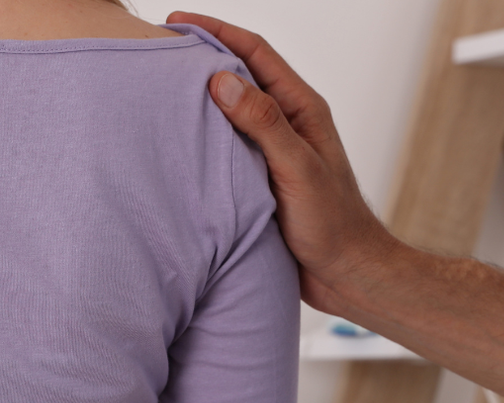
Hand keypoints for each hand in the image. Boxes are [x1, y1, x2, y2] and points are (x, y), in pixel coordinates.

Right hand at [169, 11, 398, 313]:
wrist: (345, 276)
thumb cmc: (333, 226)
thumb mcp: (298, 169)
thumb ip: (263, 124)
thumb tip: (221, 80)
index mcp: (302, 109)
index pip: (255, 53)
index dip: (216, 31)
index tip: (175, 23)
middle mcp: (286, 123)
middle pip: (239, 75)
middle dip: (201, 56)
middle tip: (157, 50)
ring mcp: (271, 151)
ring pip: (229, 111)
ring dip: (198, 96)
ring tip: (158, 88)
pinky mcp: (259, 179)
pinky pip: (225, 146)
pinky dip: (201, 136)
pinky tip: (177, 141)